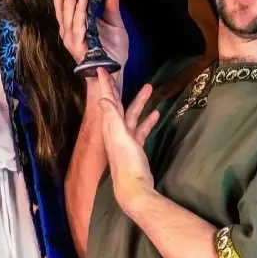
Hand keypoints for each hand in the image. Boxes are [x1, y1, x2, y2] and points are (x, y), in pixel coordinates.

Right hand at [47, 0, 127, 68]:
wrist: (115, 71)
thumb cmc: (113, 50)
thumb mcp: (114, 23)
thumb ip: (111, 7)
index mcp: (74, 26)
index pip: (64, 6)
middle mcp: (70, 32)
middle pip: (62, 10)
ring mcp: (74, 40)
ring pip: (69, 16)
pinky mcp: (80, 46)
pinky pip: (80, 26)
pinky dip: (81, 12)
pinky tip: (83, 0)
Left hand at [95, 68, 159, 213]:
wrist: (134, 189)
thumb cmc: (126, 162)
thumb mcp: (120, 136)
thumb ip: (112, 117)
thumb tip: (102, 97)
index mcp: (110, 126)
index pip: (107, 100)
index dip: (105, 84)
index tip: (100, 68)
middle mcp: (115, 131)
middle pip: (118, 105)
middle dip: (119, 89)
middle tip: (120, 71)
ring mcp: (126, 139)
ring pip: (132, 115)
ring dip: (139, 102)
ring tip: (150, 89)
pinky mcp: (136, 147)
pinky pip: (141, 129)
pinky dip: (147, 120)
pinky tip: (156, 114)